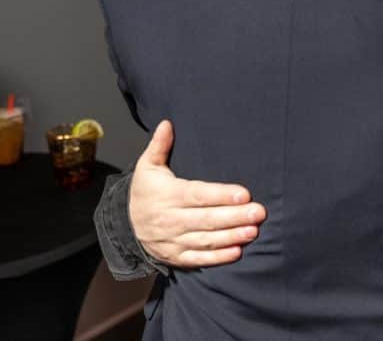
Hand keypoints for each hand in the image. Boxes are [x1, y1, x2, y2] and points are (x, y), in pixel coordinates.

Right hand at [129, 119, 265, 267]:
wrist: (124, 225)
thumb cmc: (144, 192)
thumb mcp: (147, 166)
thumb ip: (159, 146)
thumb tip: (167, 123)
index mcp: (169, 194)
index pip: (198, 195)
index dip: (221, 195)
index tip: (244, 194)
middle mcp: (172, 219)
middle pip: (207, 219)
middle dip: (235, 216)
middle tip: (259, 212)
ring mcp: (174, 240)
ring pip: (206, 240)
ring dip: (231, 237)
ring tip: (253, 231)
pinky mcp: (177, 256)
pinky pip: (199, 259)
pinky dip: (218, 257)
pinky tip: (238, 252)